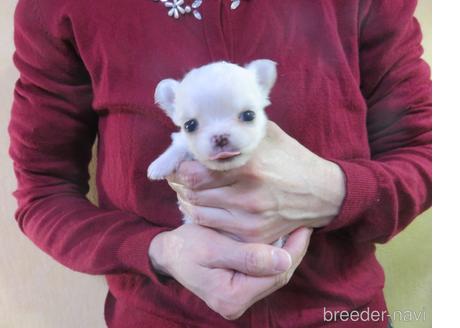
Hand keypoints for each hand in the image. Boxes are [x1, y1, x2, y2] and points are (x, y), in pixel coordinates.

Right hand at [148, 224, 311, 319]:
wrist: (168, 253)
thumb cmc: (186, 246)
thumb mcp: (213, 247)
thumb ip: (247, 256)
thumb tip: (284, 260)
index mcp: (231, 297)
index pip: (276, 275)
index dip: (295, 250)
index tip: (304, 226)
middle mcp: (237, 304)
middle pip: (278, 277)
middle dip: (294, 251)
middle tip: (303, 224)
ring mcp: (238, 299)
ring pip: (273, 275)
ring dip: (286, 253)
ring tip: (295, 230)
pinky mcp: (239, 290)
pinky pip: (263, 273)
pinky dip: (273, 256)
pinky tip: (279, 239)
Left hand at [167, 121, 344, 243]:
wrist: (322, 193)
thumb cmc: (291, 158)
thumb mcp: (266, 134)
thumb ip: (234, 131)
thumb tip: (201, 127)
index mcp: (248, 166)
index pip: (192, 173)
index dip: (178, 167)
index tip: (179, 162)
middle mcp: (247, 196)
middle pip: (191, 193)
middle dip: (179, 183)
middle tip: (179, 176)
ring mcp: (250, 220)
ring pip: (197, 213)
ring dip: (187, 201)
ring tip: (189, 190)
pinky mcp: (253, 236)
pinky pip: (213, 229)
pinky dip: (202, 217)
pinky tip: (203, 207)